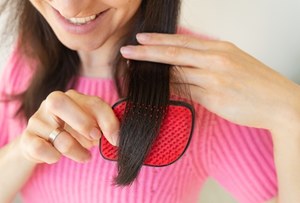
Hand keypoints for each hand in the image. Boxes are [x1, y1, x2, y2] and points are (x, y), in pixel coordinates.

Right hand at [19, 90, 119, 163]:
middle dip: (82, 122)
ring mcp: (37, 120)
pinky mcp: (27, 138)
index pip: (93, 102)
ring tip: (85, 156)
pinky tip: (58, 157)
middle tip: (95, 139)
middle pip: (59, 102)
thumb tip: (117, 138)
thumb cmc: (72, 130)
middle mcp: (51, 103)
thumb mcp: (91, 125)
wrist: (43, 142)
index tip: (115, 139)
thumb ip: (104, 126)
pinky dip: (53, 156)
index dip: (107, 121)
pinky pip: (39, 148)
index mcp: (72, 97)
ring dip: (76, 150)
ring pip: (57, 135)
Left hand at [120, 33, 299, 132]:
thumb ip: (208, 62)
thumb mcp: (234, 62)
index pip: (183, 41)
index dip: (159, 40)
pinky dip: (169, 88)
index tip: (142, 39)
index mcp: (220, 48)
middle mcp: (215, 59)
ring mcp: (214, 77)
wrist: (280, 103)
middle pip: (174, 52)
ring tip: (135, 67)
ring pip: (176, 71)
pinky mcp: (213, 96)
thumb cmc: (257, 84)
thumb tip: (183, 66)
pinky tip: (157, 87)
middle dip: (147, 51)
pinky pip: (185, 91)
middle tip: (128, 49)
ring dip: (154, 70)